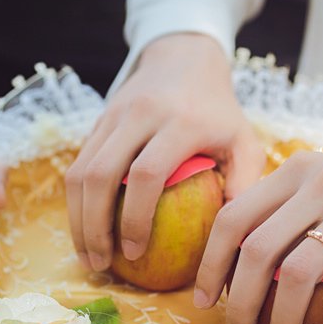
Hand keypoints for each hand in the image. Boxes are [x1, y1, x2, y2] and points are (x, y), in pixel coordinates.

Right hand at [65, 33, 264, 271]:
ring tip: (87, 256)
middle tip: (100, 264)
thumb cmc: (219, 112)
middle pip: (100, 174)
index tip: (134, 253)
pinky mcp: (97, 120)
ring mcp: (113, 116)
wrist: (186, 59)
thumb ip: (246, 183)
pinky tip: (85, 230)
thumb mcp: (244, 140)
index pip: (147, 174)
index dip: (134, 217)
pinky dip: (76, 202)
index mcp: (180, 122)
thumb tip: (237, 237)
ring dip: (76, 219)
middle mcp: (140, 115)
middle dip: (93, 226)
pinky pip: (77, 164)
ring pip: (79, 171)